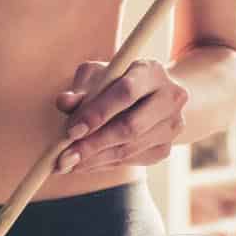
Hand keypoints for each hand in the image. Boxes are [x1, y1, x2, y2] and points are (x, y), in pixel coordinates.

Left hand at [53, 58, 189, 173]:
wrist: (153, 95)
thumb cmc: (117, 80)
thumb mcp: (98, 75)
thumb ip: (80, 88)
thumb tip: (64, 102)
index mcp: (151, 71)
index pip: (126, 92)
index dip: (98, 113)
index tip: (72, 130)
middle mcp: (170, 97)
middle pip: (131, 126)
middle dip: (94, 144)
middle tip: (65, 156)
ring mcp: (172, 125)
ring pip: (130, 148)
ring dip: (96, 159)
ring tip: (68, 164)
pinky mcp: (166, 147)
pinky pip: (132, 160)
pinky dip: (105, 164)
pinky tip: (85, 164)